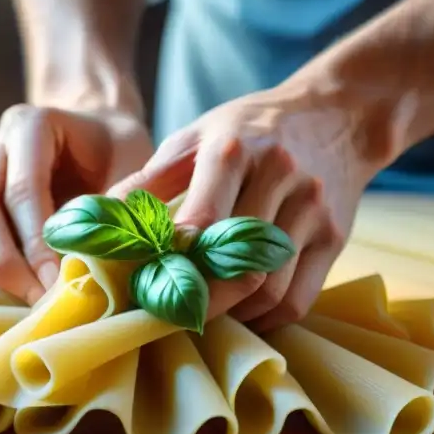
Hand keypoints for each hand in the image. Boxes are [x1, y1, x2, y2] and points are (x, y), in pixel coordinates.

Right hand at [0, 104, 153, 303]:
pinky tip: (17, 286)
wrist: (98, 137)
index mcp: (30, 125)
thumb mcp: (134, 163)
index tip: (57, 282)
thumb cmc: (118, 150)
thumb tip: (103, 252)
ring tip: (30, 298)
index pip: (22, 189)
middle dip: (5, 262)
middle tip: (41, 300)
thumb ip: (123, 200)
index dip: (36, 242)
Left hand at [109, 84, 409, 331]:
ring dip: (231, 314)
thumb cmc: (251, 128)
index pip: (200, 221)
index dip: (171, 263)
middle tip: (169, 314)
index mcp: (234, 149)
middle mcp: (279, 176)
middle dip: (198, 300)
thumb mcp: (196, 136)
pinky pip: (297, 301)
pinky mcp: (336, 237)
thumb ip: (147, 181)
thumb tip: (95, 223)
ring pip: (268, 289)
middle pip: (236, 265)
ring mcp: (312, 209)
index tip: (144, 286)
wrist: (338, 115)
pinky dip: (265, 319)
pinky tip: (243, 312)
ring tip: (204, 313)